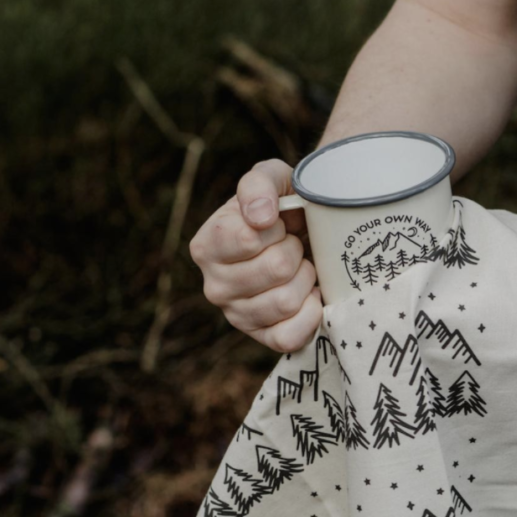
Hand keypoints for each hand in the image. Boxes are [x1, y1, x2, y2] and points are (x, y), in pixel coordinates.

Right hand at [189, 158, 322, 353]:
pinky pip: (290, 336)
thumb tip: (260, 217)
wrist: (303, 234)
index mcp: (206, 247)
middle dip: (295, 251)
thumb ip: (259, 184)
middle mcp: (214, 287)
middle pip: (276, 270)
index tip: (278, 223)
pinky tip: (310, 296)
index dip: (277, 227)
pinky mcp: (262, 338)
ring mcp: (237, 317)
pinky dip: (310, 315)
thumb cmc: (282, 206)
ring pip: (286, 302)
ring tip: (300, 267)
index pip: (250, 239)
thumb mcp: (270, 178)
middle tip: (293, 246)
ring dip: (306, 279)